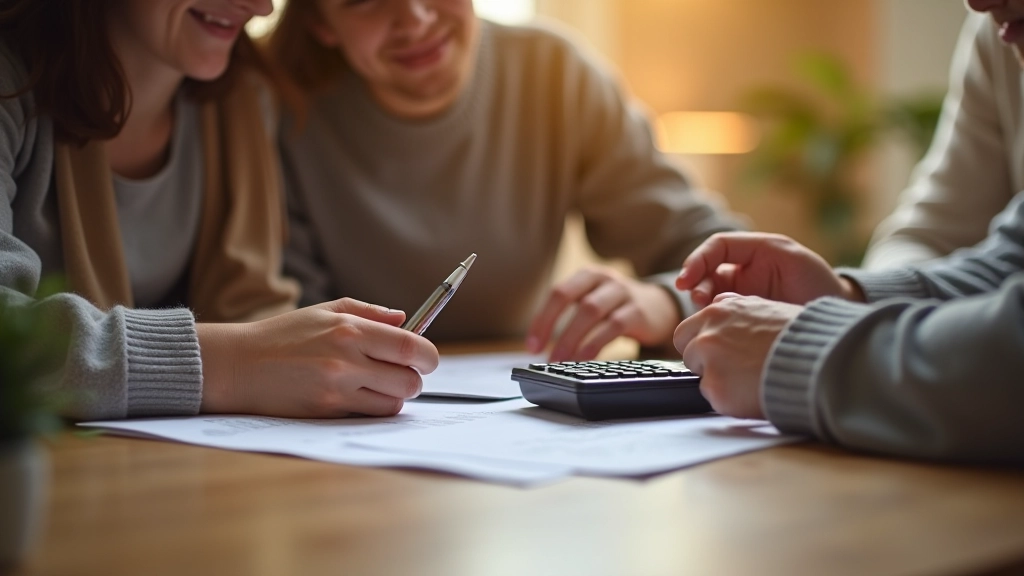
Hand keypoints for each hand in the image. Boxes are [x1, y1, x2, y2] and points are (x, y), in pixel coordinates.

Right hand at [198, 298, 438, 417]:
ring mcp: (336, 390)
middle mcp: (346, 361)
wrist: (238, 365)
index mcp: (349, 330)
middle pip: (410, 381)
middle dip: (413, 379)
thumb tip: (404, 320)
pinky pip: (367, 416)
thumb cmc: (283, 335)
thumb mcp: (325, 311)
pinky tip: (355, 396)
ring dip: (393, 397)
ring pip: (393, 404)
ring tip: (375, 385)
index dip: (427, 356)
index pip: (410, 347)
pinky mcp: (326, 413)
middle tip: (399, 373)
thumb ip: (369, 313)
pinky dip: (370, 409)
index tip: (426, 359)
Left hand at [526, 266, 679, 361]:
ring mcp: (624, 293)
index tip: (533, 345)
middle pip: (573, 300)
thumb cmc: (617, 308)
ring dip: (572, 339)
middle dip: (554, 329)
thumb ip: (570, 314)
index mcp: (588, 275)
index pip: (558, 293)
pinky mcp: (638, 312)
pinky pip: (613, 327)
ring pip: (591, 312)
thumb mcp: (593, 300)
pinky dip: (595, 344)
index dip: (542, 319)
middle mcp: (605, 279)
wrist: (661, 307)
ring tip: (561, 361)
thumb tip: (541, 345)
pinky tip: (585, 359)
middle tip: (544, 356)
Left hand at [672, 293, 802, 419]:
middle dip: (701, 360)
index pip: (691, 328)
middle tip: (730, 369)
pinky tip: (753, 394)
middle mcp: (709, 333)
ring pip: (700, 376)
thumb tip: (722, 304)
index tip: (719, 351)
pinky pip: (714, 399)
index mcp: (721, 311)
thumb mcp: (767, 309)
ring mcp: (709, 361)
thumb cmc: (803, 338)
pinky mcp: (715, 388)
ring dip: (718, 381)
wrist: (819, 362)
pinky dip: (730, 401)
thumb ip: (739, 310)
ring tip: (750, 380)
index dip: (705, 342)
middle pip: (686, 350)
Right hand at [675, 232, 862, 307]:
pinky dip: (713, 318)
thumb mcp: (790, 255)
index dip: (698, 260)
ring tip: (706, 312)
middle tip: (698, 299)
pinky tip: (716, 325)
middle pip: (707, 272)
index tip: (687, 279)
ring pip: (710, 294)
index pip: (716, 248)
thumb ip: (758, 251)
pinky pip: (721, 315)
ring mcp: (742, 295)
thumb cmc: (819, 282)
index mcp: (754, 252)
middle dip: (696, 282)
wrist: (834, 321)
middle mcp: (743, 271)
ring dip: (702, 301)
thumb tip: (723, 264)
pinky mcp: (743, 318)